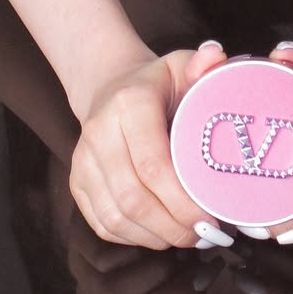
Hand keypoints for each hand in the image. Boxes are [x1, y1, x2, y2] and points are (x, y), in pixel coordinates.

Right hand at [70, 39, 236, 249]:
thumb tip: (216, 56)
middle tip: (205, 235)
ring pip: (115, 217)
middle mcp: (99, 131)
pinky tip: (160, 233)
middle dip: (173, 226)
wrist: (111, 84)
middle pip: (134, 198)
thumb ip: (204, 64)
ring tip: (186, 236)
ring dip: (155, 237)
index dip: (182, 200)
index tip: (211, 217)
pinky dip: (134, 237)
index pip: (152, 164)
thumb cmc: (157, 83)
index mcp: (129, 103)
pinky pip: (102, 224)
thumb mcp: (182, 65)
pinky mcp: (76, 181)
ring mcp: (83, 159)